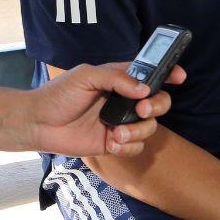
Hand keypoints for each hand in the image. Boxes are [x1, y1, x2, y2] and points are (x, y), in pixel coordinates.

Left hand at [25, 62, 183, 157]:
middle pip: (157, 102)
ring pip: (149, 127)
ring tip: (116, 132)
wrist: (39, 123)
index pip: (149, 74)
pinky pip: (136, 146)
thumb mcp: (86, 76)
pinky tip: (111, 142)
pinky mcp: (113, 143)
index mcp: (118, 79)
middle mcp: (123, 100)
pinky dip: (128, 146)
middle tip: (141, 110)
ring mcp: (120, 122)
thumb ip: (116, 78)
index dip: (168, 73)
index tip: (179, 76)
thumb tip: (144, 89)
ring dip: (138, 130)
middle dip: (156, 106)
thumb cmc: (58, 95)